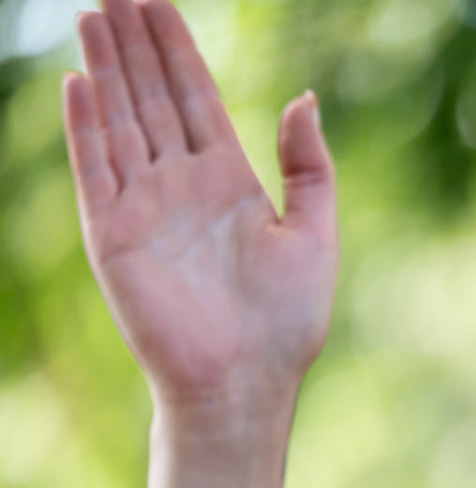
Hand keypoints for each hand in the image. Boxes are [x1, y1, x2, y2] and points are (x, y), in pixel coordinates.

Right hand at [63, 0, 335, 432]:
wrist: (247, 383)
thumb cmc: (286, 321)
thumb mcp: (316, 234)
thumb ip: (310, 167)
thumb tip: (306, 98)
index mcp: (228, 181)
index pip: (196, 99)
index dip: (177, 50)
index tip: (160, 0)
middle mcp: (181, 185)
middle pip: (151, 98)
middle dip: (135, 44)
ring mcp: (144, 206)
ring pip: (120, 121)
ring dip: (107, 69)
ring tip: (93, 14)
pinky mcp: (114, 235)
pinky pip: (97, 170)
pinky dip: (88, 127)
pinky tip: (80, 83)